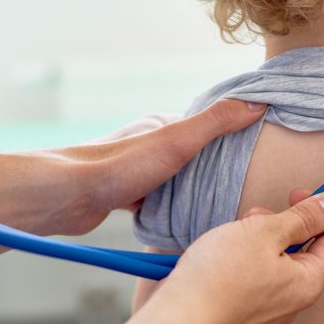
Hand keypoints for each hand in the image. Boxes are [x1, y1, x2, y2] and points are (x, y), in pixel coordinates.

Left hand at [0, 100, 265, 261]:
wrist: (66, 198)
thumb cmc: (119, 166)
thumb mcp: (177, 141)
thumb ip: (216, 123)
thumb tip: (257, 103)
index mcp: (160, 124)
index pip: (205, 126)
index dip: (230, 136)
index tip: (255, 150)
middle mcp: (147, 144)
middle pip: (191, 154)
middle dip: (212, 168)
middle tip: (240, 186)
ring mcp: (135, 170)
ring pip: (174, 179)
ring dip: (190, 191)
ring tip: (216, 206)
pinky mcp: (123, 196)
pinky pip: (156, 201)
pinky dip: (170, 209)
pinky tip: (182, 221)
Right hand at [115, 191, 323, 323]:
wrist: (178, 314)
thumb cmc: (217, 280)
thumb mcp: (265, 231)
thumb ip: (303, 217)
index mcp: (308, 282)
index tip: (308, 194)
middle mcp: (293, 297)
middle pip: (306, 248)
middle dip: (287, 222)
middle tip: (265, 212)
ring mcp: (270, 302)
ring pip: (279, 256)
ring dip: (263, 234)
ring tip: (240, 231)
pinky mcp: (248, 302)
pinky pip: (260, 268)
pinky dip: (249, 251)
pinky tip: (229, 246)